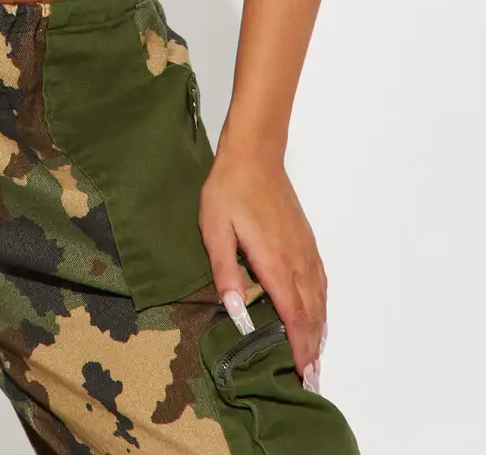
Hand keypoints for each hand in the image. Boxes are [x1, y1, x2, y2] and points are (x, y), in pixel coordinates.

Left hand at [198, 145, 327, 388]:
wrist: (254, 156)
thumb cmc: (229, 191)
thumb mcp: (214, 229)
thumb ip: (225, 271)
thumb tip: (236, 312)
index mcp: (274, 262)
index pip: (293, 315)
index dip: (299, 347)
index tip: (301, 374)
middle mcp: (296, 260)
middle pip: (311, 314)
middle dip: (312, 349)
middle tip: (310, 380)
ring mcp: (305, 250)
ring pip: (319, 300)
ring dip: (319, 331)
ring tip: (315, 358)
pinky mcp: (307, 241)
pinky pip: (320, 282)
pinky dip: (322, 307)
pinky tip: (318, 317)